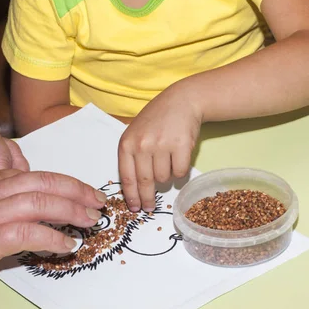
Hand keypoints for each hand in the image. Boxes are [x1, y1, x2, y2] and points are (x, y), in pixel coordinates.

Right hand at [0, 169, 106, 285]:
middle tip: (100, 204)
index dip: (67, 183)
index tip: (86, 191)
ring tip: (92, 222)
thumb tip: (15, 208)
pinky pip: (27, 233)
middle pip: (47, 184)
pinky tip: (67, 245)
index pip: (38, 176)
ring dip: (72, 212)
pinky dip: (52, 238)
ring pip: (42, 203)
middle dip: (79, 193)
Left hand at [118, 83, 201, 211]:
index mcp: (127, 143)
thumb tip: (133, 189)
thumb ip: (132, 156)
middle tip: (149, 207)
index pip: (127, 177)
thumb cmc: (157, 119)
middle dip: (147, 199)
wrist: (181, 101)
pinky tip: (178, 159)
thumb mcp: (135, 133)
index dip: (131, 196)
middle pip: (145, 182)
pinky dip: (180, 172)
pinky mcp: (181, 146)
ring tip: (167, 162)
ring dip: (166, 177)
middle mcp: (142, 144)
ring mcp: (162, 145)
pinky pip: (179, 172)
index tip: (134, 208)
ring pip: (164, 178)